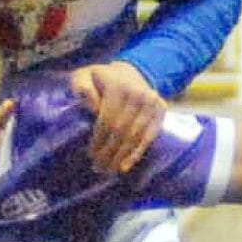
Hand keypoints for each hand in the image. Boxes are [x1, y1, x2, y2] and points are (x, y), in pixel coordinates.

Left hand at [70, 60, 165, 174]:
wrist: (129, 72)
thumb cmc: (100, 80)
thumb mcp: (84, 76)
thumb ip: (80, 86)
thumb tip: (92, 106)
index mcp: (118, 86)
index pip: (108, 119)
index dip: (99, 139)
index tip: (90, 155)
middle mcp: (138, 93)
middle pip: (122, 130)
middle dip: (109, 152)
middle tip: (98, 168)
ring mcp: (152, 101)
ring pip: (135, 135)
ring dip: (121, 156)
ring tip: (109, 170)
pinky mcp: (161, 109)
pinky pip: (149, 136)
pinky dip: (137, 152)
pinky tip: (125, 166)